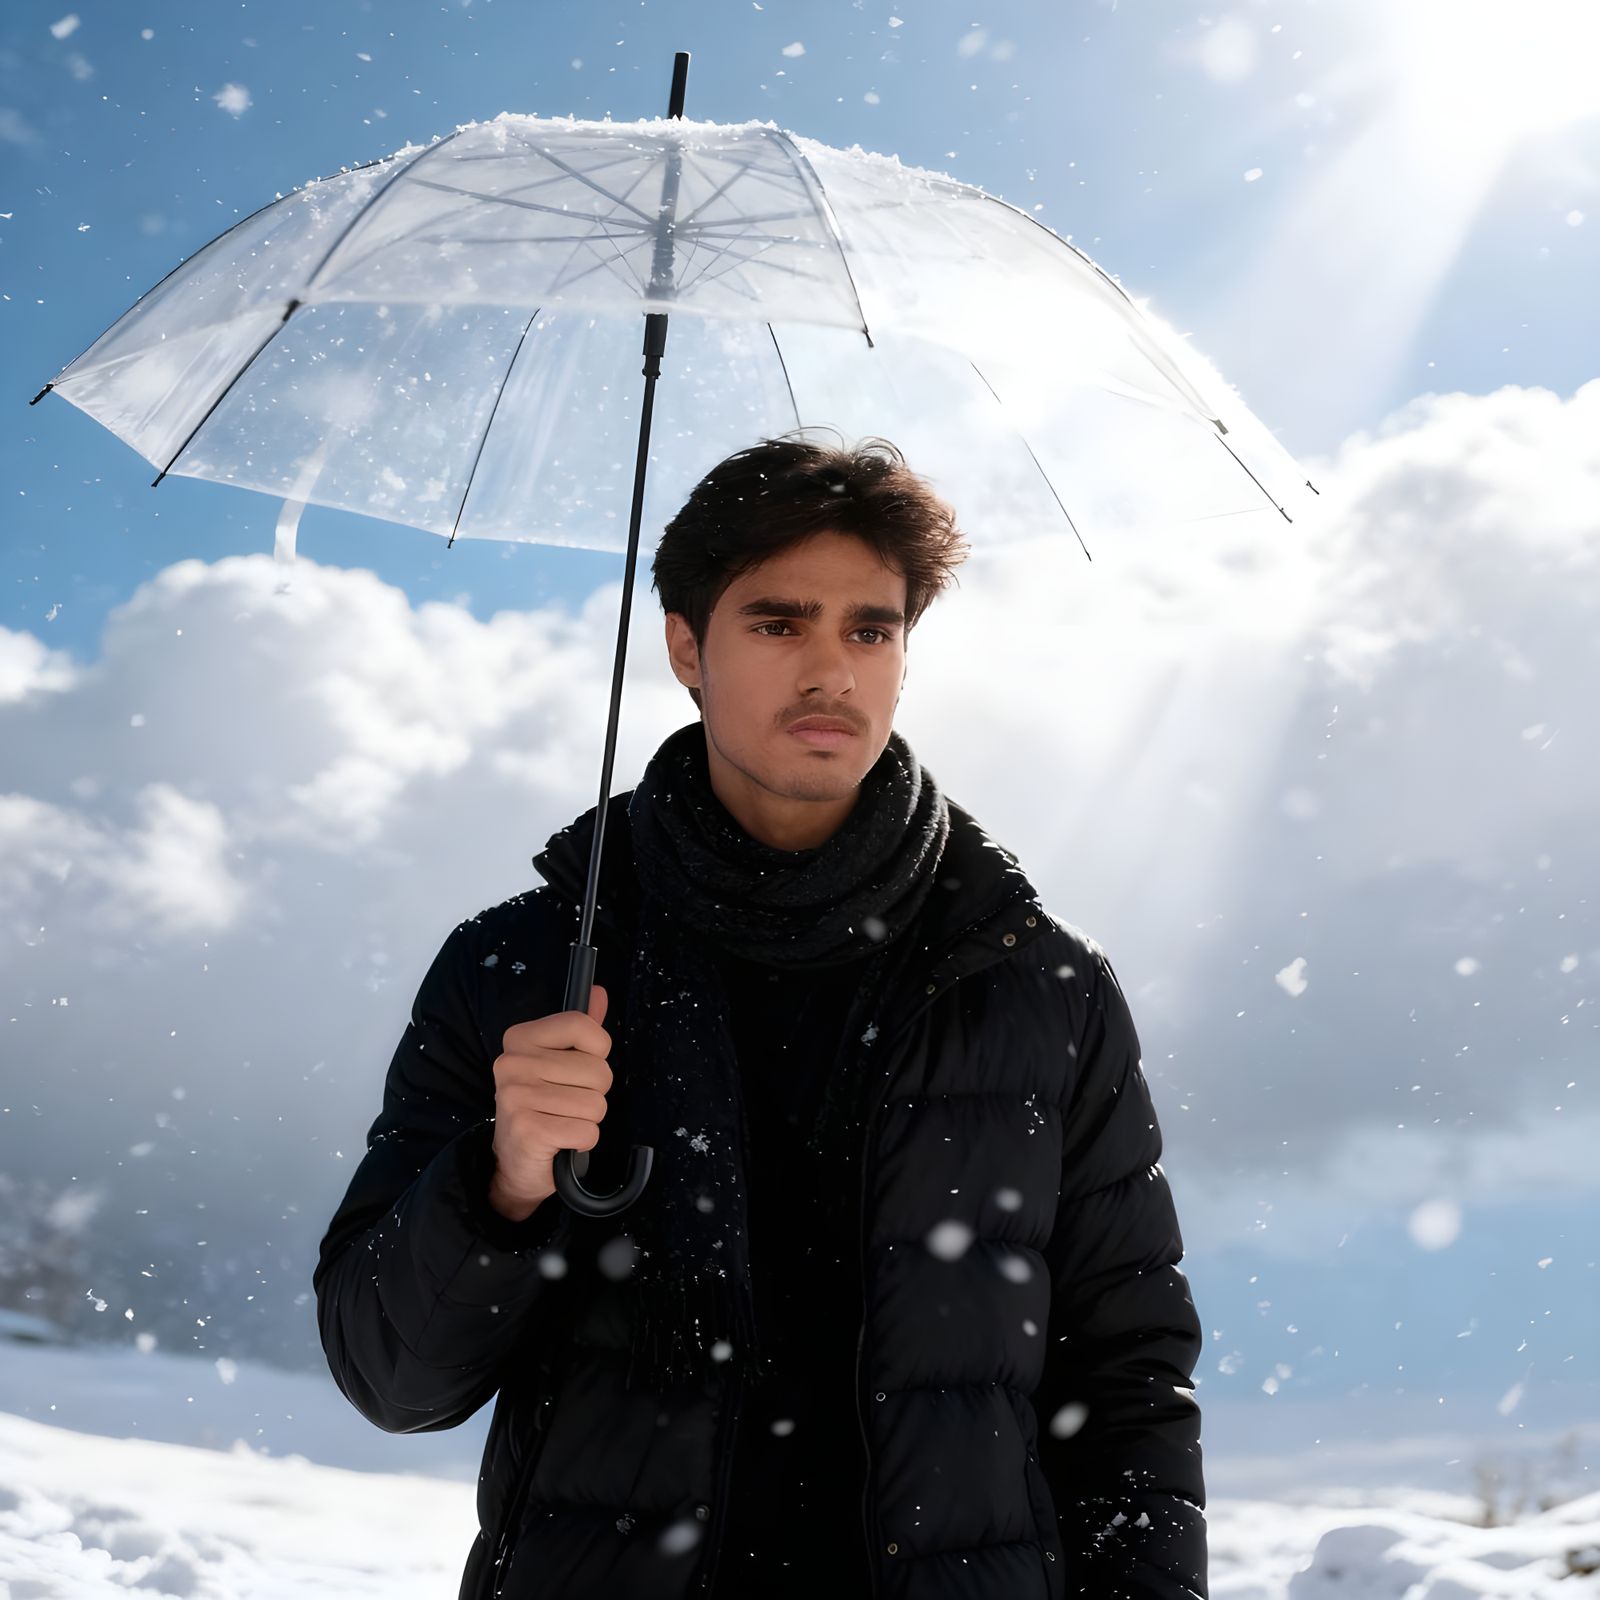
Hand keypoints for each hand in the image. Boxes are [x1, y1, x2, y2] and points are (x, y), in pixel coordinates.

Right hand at [488, 983, 611, 1217]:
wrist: (515, 1162)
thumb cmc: (543, 1106)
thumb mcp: (559, 1062)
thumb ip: (580, 1028)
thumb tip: (598, 992)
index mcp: (521, 1038)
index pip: (583, 1025)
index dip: (597, 1051)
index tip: (579, 1067)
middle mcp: (513, 1062)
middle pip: (598, 1070)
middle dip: (595, 1092)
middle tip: (567, 1103)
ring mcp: (516, 1097)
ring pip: (596, 1104)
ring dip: (589, 1119)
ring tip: (563, 1121)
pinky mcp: (527, 1131)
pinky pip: (587, 1131)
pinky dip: (583, 1140)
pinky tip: (561, 1140)